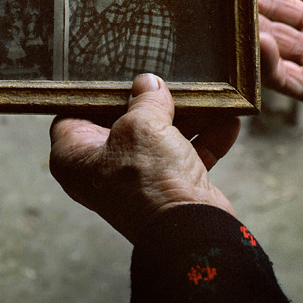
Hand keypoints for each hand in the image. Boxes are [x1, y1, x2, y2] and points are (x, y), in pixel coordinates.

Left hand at [49, 74, 239, 243]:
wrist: (190, 230)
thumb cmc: (149, 180)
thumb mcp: (141, 126)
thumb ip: (145, 100)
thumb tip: (148, 83)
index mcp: (76, 156)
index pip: (73, 114)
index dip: (93, 93)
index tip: (116, 72)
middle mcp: (101, 170)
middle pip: (121, 122)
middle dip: (148, 101)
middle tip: (165, 77)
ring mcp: (135, 180)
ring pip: (158, 138)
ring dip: (186, 117)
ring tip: (206, 94)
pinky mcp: (168, 187)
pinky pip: (185, 155)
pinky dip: (206, 139)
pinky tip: (228, 119)